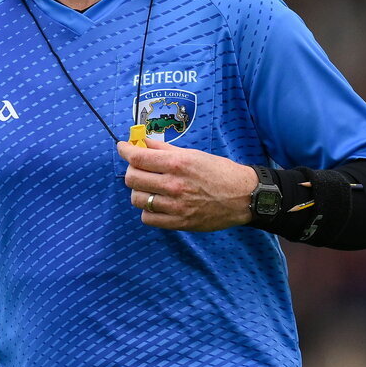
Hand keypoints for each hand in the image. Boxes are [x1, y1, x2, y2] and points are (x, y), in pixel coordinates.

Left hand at [117, 138, 257, 231]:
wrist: (242, 197)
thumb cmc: (219, 172)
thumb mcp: (193, 154)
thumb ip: (165, 150)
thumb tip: (143, 143)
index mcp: (178, 164)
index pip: (138, 158)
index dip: (125, 151)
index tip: (123, 148)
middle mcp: (174, 185)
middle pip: (132, 179)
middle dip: (131, 171)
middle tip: (139, 168)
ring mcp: (175, 206)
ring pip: (137, 199)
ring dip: (139, 191)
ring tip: (149, 187)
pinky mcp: (178, 223)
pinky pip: (148, 218)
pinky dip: (148, 210)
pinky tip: (156, 203)